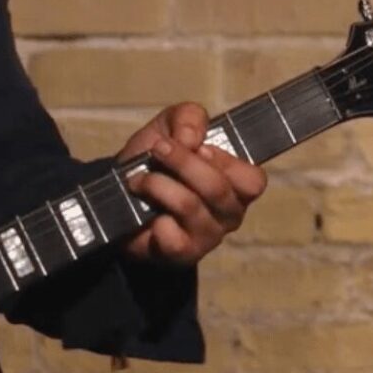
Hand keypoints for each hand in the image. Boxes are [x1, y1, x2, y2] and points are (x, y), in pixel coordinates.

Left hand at [114, 102, 265, 265]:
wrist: (118, 195)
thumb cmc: (157, 161)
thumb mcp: (170, 126)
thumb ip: (189, 118)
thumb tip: (191, 139)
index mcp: (236, 184)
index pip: (253, 181)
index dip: (226, 161)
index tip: (198, 147)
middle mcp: (228, 214)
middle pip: (218, 189)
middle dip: (183, 163)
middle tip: (157, 150)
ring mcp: (207, 237)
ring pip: (190, 206)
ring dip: (158, 184)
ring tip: (139, 179)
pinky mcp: (182, 254)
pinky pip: (173, 237)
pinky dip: (154, 219)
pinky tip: (145, 212)